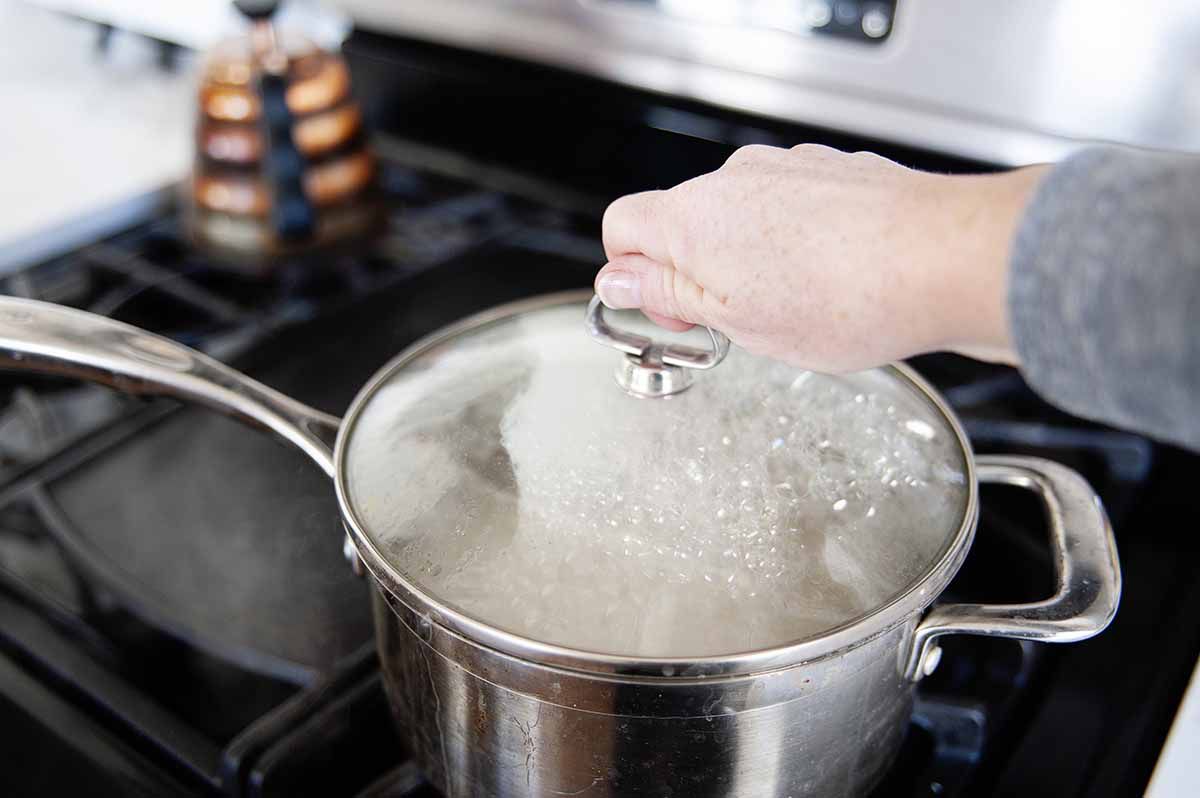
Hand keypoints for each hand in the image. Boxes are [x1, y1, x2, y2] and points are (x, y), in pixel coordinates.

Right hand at [595, 143, 1046, 372]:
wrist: (947, 260)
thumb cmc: (850, 297)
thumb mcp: (735, 320)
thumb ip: (667, 293)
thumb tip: (617, 280)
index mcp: (694, 217)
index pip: (621, 228)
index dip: (633, 278)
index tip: (672, 314)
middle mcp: (735, 178)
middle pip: (682, 222)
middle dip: (698, 273)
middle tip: (738, 322)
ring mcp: (788, 167)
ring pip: (740, 216)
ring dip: (750, 259)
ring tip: (798, 305)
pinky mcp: (832, 171)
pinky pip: (790, 206)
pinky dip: (796, 241)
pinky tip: (832, 279)